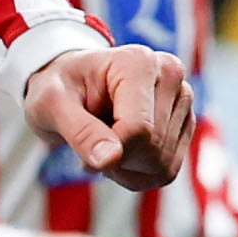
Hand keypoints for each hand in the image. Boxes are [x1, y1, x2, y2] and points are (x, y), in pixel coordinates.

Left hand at [27, 42, 191, 188]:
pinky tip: (120, 152)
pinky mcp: (186, 124)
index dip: (110, 152)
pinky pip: (167, 170)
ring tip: (104, 143)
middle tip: (90, 144)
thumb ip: (80, 131)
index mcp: (139, 62)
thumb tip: (108, 159)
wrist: (72, 83)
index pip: (139, 129)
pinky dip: (138, 174)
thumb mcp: (51, 105)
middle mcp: (170, 76)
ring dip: (125, 169)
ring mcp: (183, 100)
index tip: (84, 149)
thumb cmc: (59, 88)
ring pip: (162, 165)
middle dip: (117, 160)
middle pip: (153, 149)